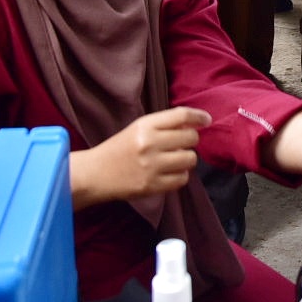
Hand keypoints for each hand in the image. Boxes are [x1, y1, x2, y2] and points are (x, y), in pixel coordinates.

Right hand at [70, 107, 209, 209]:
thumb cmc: (119, 149)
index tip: (207, 120)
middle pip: (191, 137)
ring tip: (173, 160)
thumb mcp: (138, 128)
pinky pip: (182, 179)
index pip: (181, 115)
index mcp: (145, 125)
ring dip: (186, 159)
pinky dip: (180, 176)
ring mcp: (151, 166)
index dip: (198, 116)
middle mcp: (149, 143)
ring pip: (190, 159)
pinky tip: (169, 173)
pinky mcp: (152, 186)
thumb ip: (164, 125)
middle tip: (179, 144)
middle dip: (190, 140)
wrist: (94, 174)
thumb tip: (195, 124)